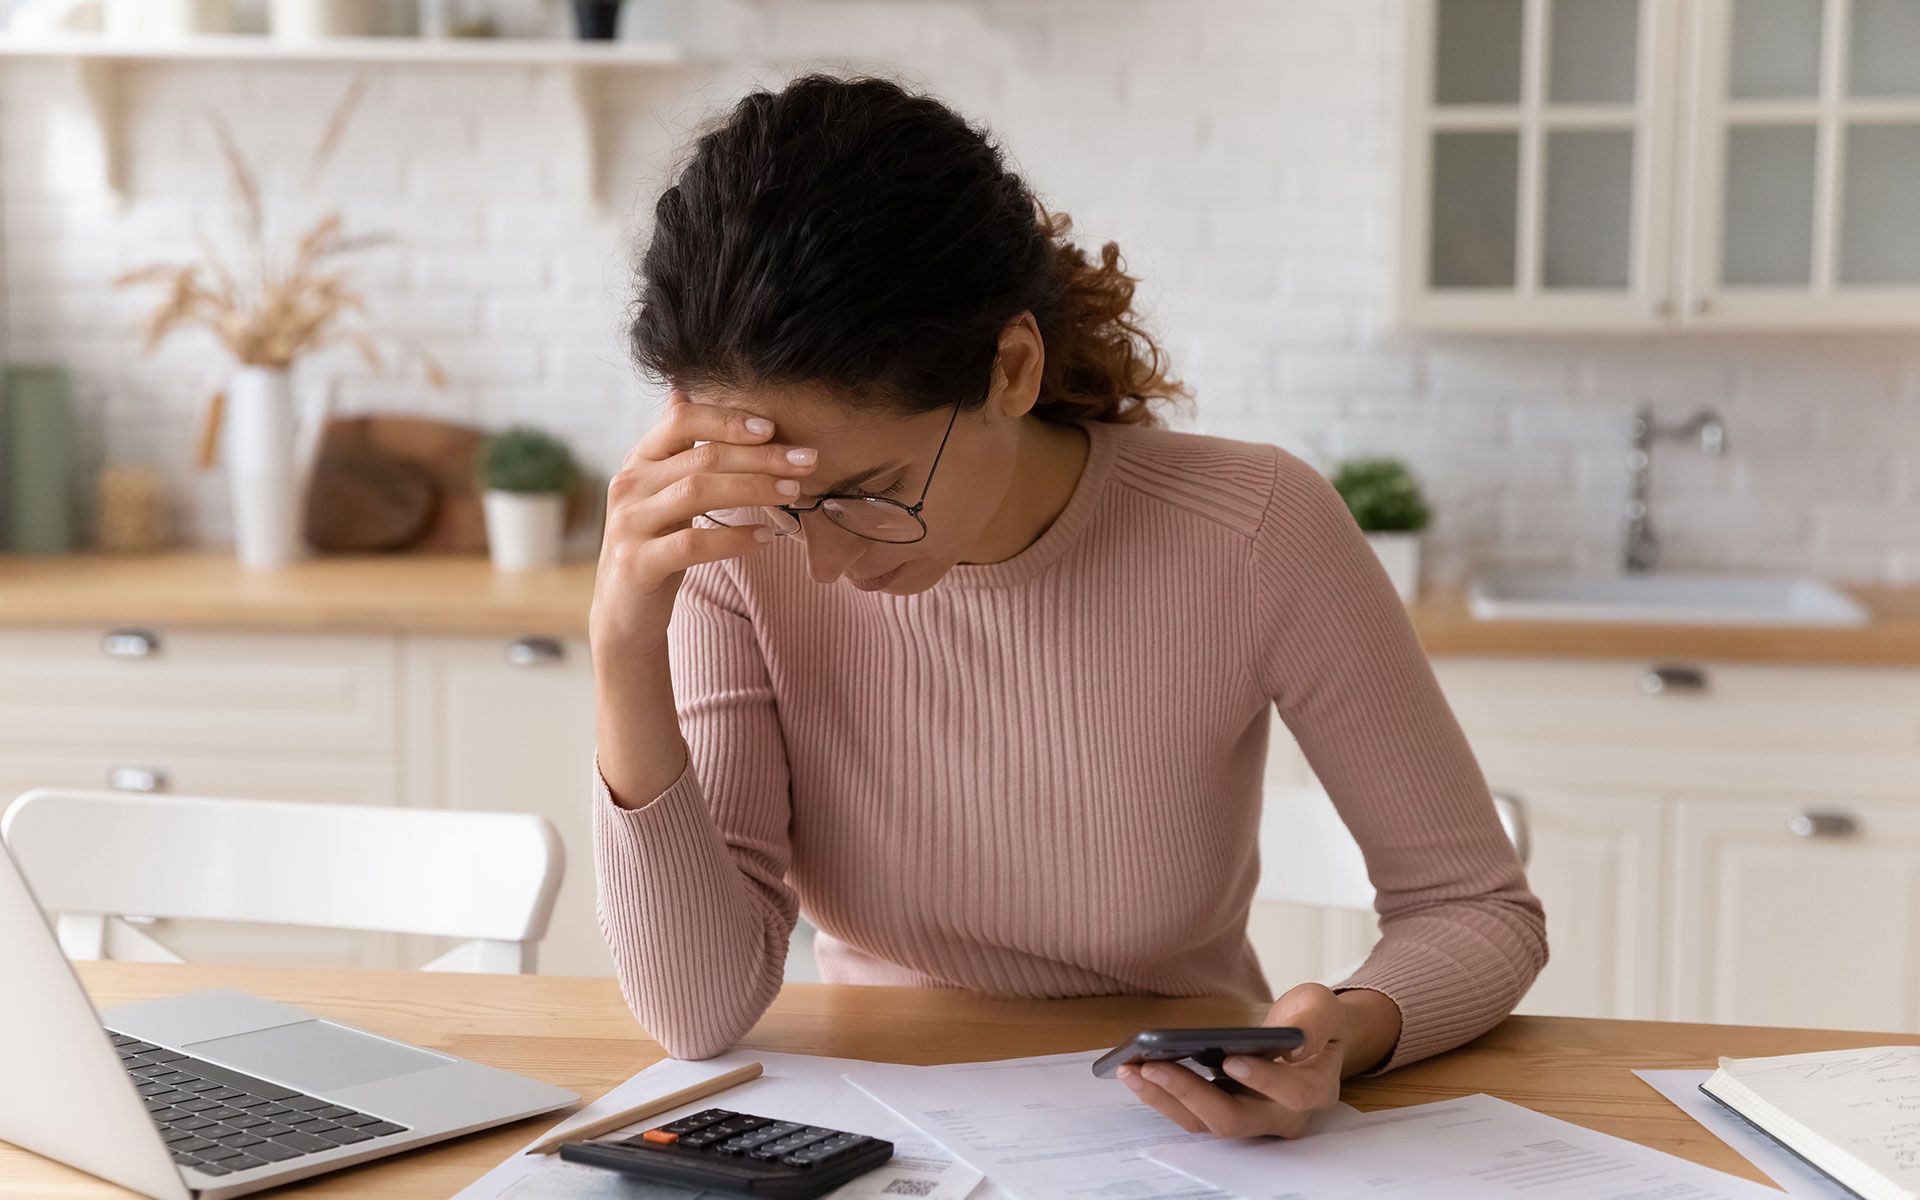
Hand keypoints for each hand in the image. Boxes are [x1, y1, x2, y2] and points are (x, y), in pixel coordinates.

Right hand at [589, 388, 817, 656]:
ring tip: (793, 493)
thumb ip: (676, 448)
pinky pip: (692, 543)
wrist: (624, 612)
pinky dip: (734, 538)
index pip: (682, 421)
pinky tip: (766, 537)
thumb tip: (682, 387)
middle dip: (760, 456)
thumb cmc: (656, 545)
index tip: (773, 427)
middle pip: (701, 457)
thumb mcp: (662, 492)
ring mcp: (629, 524)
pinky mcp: (637, 563)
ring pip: (698, 493)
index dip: (728, 420)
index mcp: (639, 461)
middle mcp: (628, 485)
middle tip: (806, 461)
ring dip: (753, 489)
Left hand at [1117, 983, 1396, 1139]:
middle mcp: (1283, 1117)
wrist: (1304, 1038)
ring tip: (1131, 1068)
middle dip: (1190, 1093)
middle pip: (1235, 1119)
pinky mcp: (1225, 1115)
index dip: (1263, 1080)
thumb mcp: (1321, 1008)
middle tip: (1152, 1064)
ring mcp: (1251, 1121)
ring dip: (1165, 1098)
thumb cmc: (1311, 1020)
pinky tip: (1135, 1071)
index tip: (1231, 1060)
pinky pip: (1191, 1115)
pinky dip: (1162, 1095)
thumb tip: (1295, 1043)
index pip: (1293, 1094)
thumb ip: (1314, 1022)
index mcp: (1316, 1089)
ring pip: (1205, 1123)